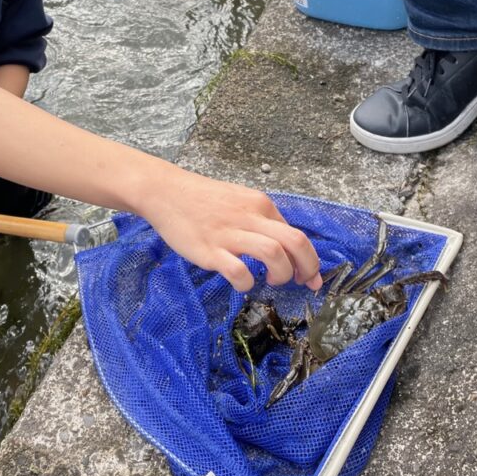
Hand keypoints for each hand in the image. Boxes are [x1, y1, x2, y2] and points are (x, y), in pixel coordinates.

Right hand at [140, 168, 321, 292]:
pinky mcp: (210, 250)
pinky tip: (243, 283)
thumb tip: (285, 248)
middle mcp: (250, 217)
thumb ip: (261, 221)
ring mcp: (229, 234)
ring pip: (274, 253)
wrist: (165, 192)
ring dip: (281, 274)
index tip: (311, 277)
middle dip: (308, 267)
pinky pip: (239, 271)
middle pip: (295, 242)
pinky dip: (247, 283)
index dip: (310, 260)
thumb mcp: (240, 201)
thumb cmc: (203, 200)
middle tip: (303, 282)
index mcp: (260, 205)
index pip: (297, 234)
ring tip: (272, 281)